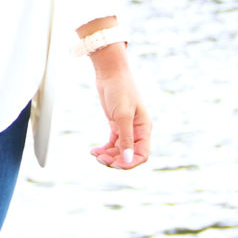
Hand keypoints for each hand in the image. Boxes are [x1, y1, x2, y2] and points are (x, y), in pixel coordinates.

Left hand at [89, 53, 150, 169]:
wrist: (110, 73)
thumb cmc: (120, 90)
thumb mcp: (122, 115)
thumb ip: (125, 138)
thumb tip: (127, 159)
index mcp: (144, 129)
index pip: (142, 154)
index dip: (130, 162)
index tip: (115, 164)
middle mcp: (137, 131)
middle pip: (129, 155)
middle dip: (116, 160)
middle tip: (100, 159)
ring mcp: (126, 128)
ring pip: (119, 150)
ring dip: (108, 156)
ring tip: (95, 154)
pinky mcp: (116, 124)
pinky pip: (112, 143)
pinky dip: (104, 149)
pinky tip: (93, 151)